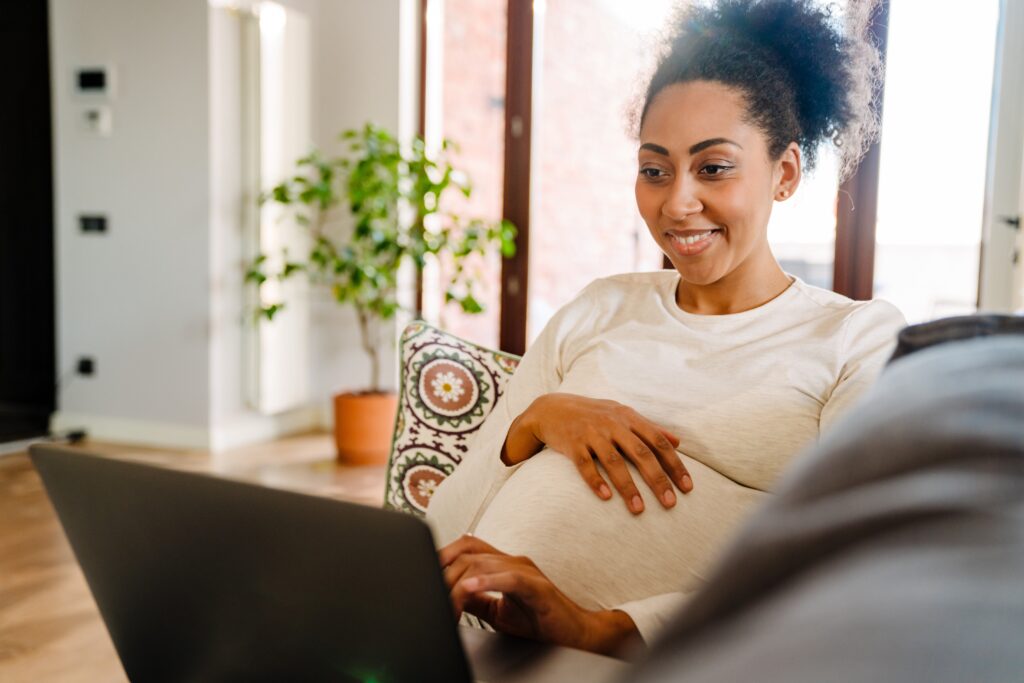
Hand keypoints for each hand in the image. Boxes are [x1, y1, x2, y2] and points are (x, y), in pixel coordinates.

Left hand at [439, 535, 641, 655]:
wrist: (577, 635)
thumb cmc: (539, 621)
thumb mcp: (497, 611)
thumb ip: (475, 599)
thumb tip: (448, 596)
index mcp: (504, 563)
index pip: (467, 546)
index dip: (443, 555)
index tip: (423, 574)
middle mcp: (514, 561)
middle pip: (469, 551)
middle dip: (444, 570)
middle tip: (430, 594)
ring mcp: (527, 571)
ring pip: (483, 564)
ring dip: (458, 583)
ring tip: (445, 602)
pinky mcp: (539, 588)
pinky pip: (510, 578)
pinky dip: (487, 581)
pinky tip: (469, 588)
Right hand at [502, 393, 691, 513]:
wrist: (551, 409)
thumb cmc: (593, 414)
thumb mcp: (622, 414)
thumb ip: (650, 428)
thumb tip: (678, 442)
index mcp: (628, 417)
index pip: (658, 441)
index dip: (674, 464)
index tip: (687, 487)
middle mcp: (612, 424)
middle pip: (640, 453)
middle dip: (657, 479)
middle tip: (670, 504)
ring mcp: (591, 433)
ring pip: (614, 461)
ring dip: (628, 487)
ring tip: (639, 510)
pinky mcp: (572, 444)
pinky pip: (585, 464)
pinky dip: (595, 480)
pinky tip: (605, 497)